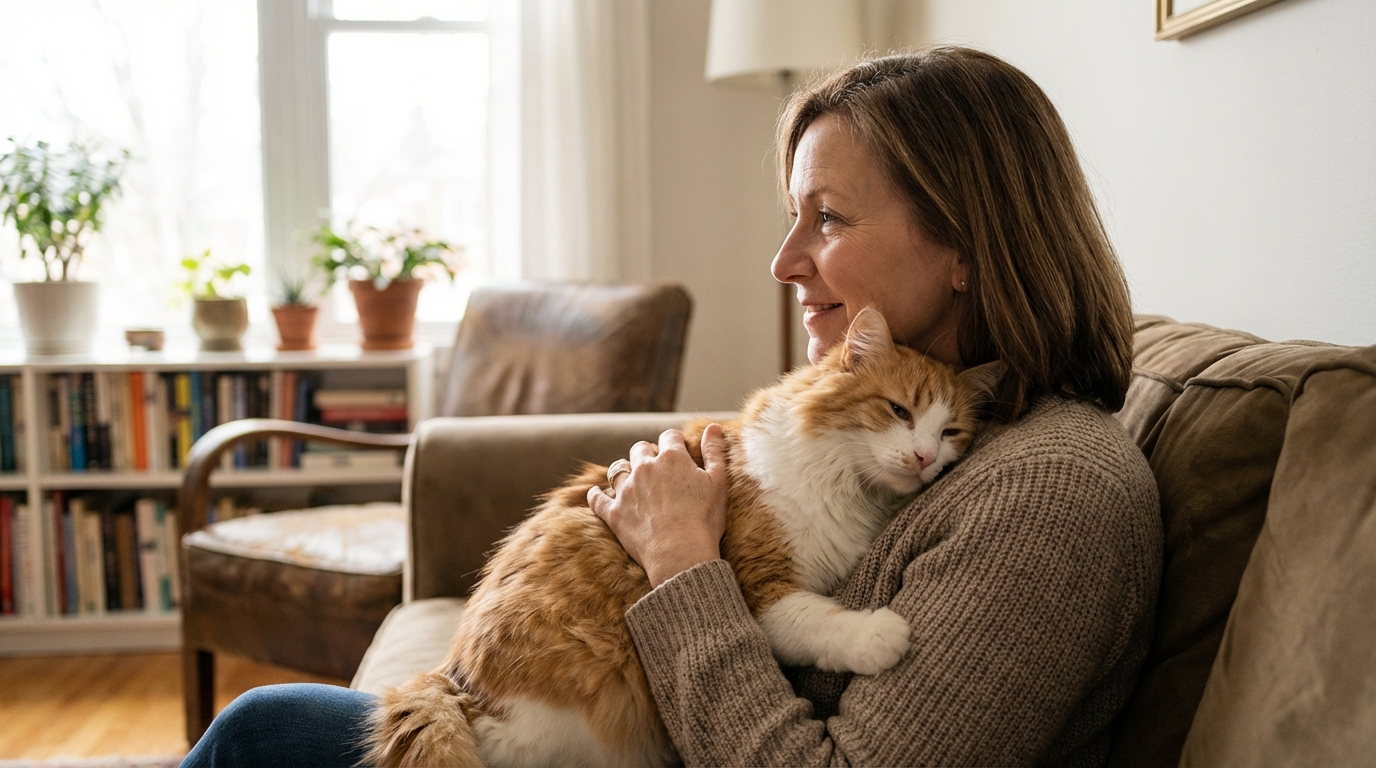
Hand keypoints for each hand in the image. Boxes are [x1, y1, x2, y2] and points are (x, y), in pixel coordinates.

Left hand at [588, 424, 727, 587]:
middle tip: (657, 467)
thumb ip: (714, 451)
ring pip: (617, 468)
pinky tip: (596, 495)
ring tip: (632, 480)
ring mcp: (626, 490)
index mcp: (672, 458)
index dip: (675, 443)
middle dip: (648, 454)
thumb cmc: (704, 519)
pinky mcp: (613, 513)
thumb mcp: (718, 483)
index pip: (670, 437)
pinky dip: (596, 496)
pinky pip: (597, 498)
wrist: (681, 554)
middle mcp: (645, 468)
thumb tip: (714, 426)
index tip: (680, 452)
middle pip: (640, 449)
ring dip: (624, 471)